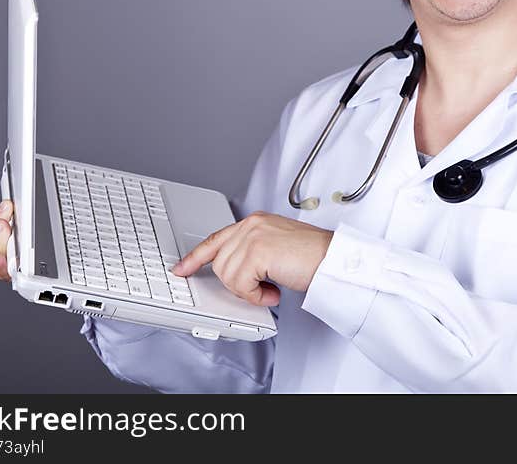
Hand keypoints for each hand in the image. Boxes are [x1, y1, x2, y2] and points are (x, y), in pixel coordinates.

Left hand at [171, 212, 332, 306]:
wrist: (334, 259)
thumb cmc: (314, 256)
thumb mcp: (277, 248)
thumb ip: (254, 253)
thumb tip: (236, 273)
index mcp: (255, 221)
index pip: (217, 238)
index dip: (197, 256)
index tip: (183, 268)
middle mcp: (252, 224)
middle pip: (219, 262)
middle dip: (236, 283)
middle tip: (261, 287)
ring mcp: (254, 236)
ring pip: (227, 275)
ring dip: (248, 290)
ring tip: (271, 288)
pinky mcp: (258, 252)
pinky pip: (241, 285)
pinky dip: (256, 295)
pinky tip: (273, 291)